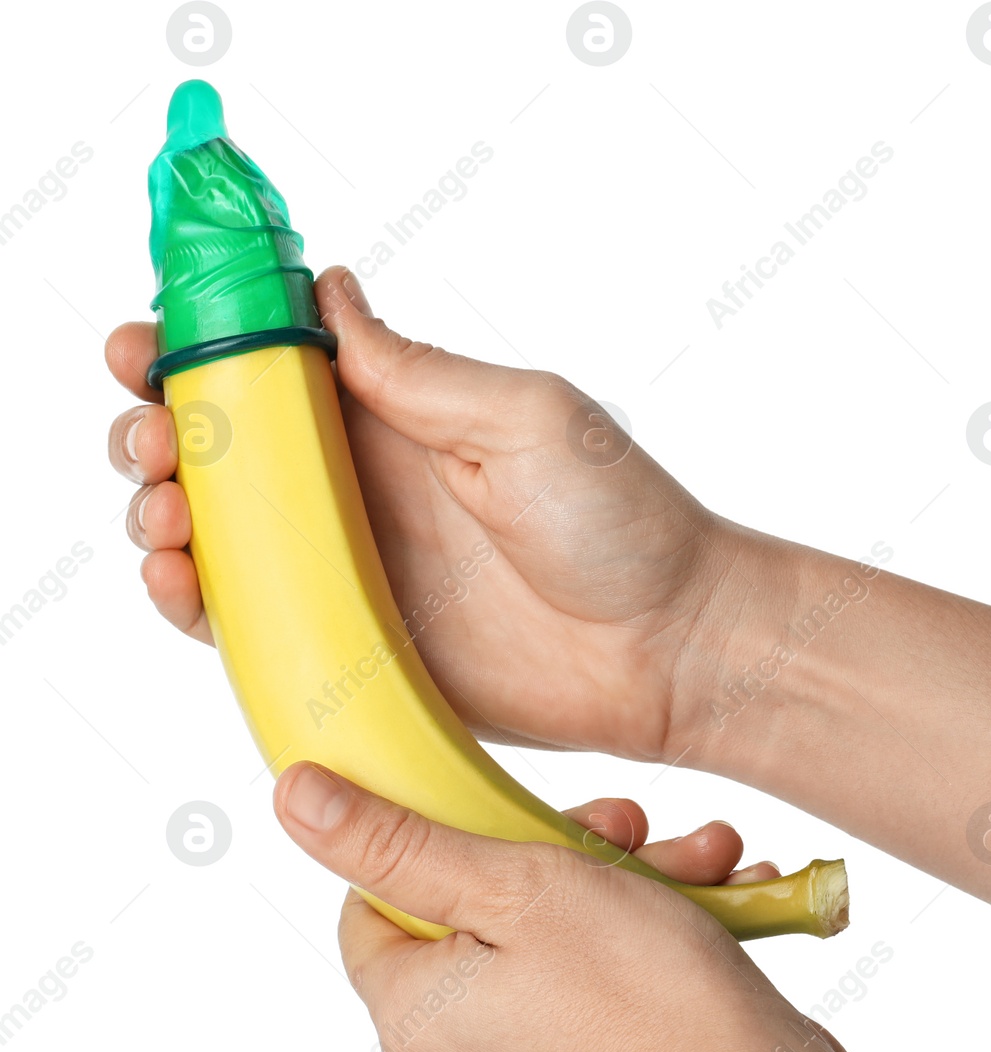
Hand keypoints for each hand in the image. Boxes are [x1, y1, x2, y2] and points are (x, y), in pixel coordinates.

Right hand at [106, 266, 745, 762]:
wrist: (667, 648)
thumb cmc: (623, 524)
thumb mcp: (527, 418)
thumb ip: (418, 373)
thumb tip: (329, 291)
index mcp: (397, 416)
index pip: (270, 366)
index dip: (196, 349)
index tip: (150, 346)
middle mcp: (360, 487)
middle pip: (219, 448)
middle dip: (156, 431)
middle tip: (155, 438)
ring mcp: (350, 568)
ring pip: (217, 534)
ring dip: (162, 514)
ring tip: (167, 514)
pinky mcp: (354, 646)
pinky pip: (251, 623)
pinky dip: (196, 604)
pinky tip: (182, 585)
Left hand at [271, 764, 990, 1051]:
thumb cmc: (650, 1001)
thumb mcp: (522, 888)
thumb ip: (403, 841)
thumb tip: (294, 800)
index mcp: (417, 1013)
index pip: (375, 899)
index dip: (442, 837)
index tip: (514, 808)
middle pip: (481, 909)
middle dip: (570, 849)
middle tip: (631, 827)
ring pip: (556, 935)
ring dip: (632, 881)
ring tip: (703, 860)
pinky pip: (602, 979)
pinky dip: (656, 930)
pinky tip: (720, 899)